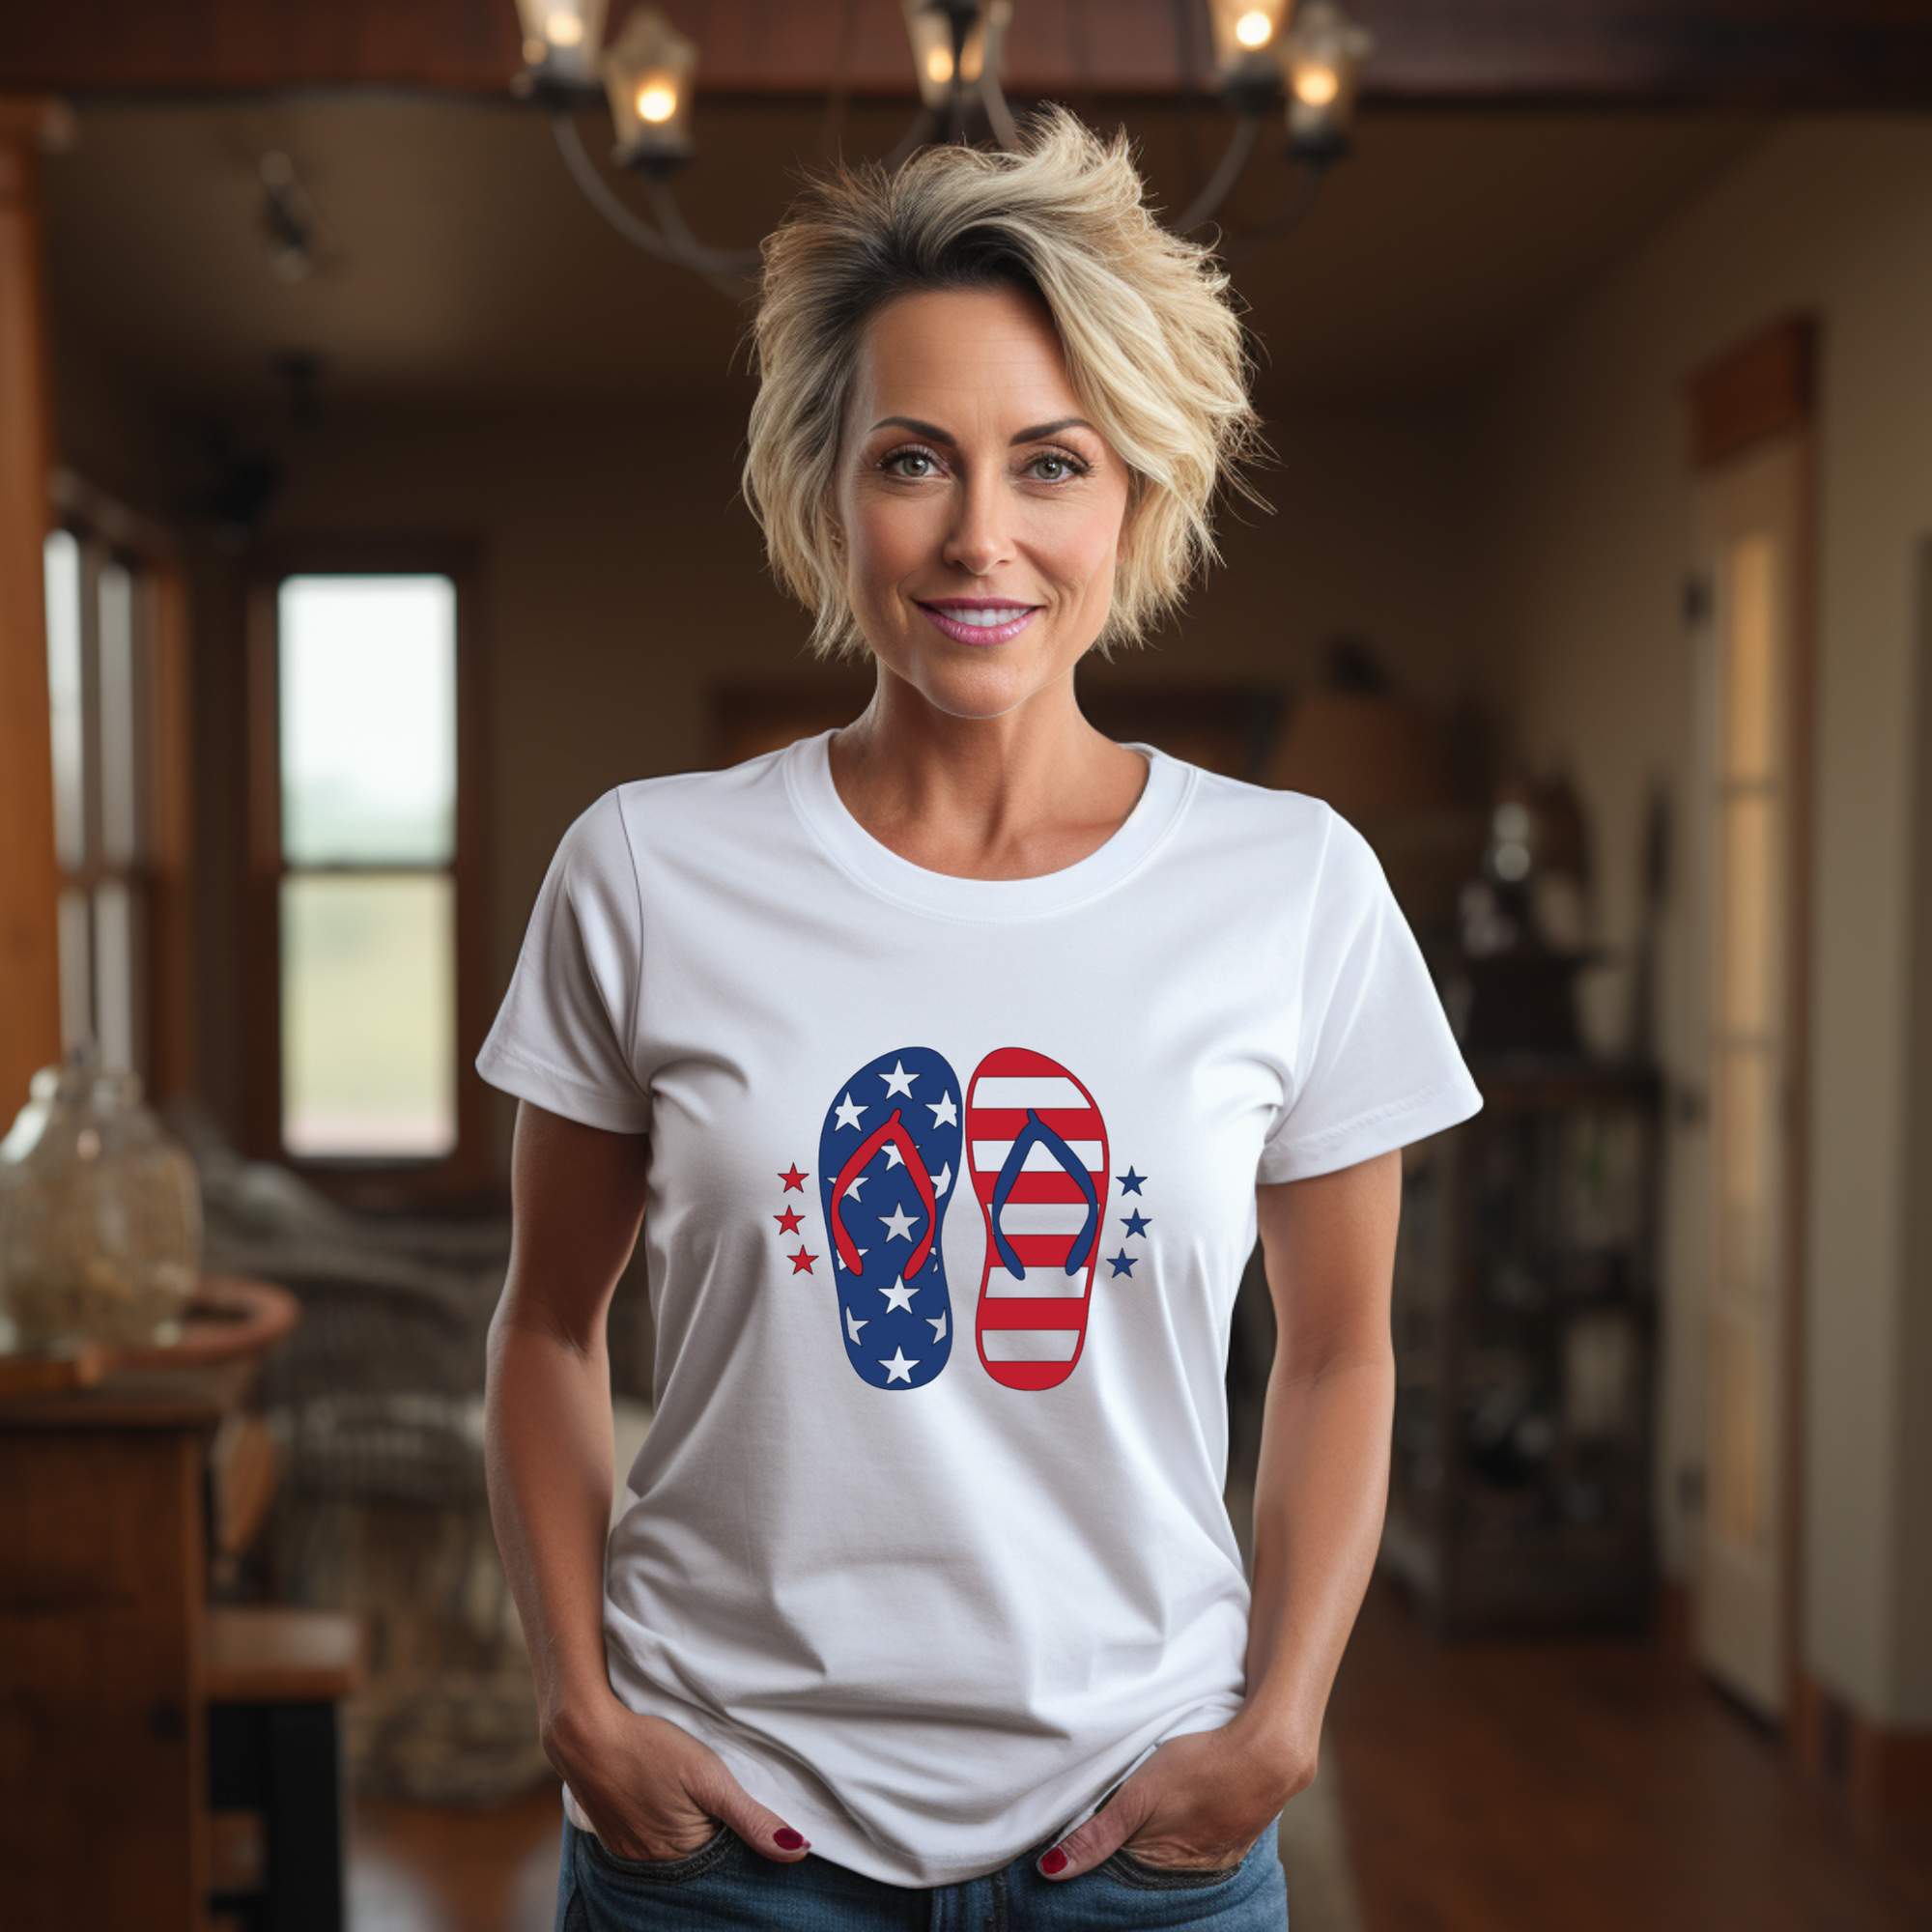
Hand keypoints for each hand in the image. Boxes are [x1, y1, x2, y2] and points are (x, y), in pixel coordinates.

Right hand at [546, 1696, 810, 1864]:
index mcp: (680, 1856)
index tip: (748, 1810)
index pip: (727, 1862)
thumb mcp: (709, 1778)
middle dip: (718, 1836)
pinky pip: (650, 1841)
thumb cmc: (650, 1748)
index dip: (743, 1837)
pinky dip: (665, 1825)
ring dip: (691, 1830)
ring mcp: (628, 1852)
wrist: (584, 1732)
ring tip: (693, 1795)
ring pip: (676, 1849)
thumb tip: (799, 1853)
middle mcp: (652, 1864)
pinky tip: (668, 1799)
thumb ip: (752, 1818)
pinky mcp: (614, 1836)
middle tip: (719, 1796)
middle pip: (701, 1857)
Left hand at [1038, 1722, 1311, 1879]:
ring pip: (1176, 1855)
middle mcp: (1192, 1869)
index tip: (1082, 1839)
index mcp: (1163, 1864)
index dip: (1099, 1855)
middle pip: (1147, 1866)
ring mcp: (1219, 1854)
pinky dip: (1190, 1833)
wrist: (1268, 1752)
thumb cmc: (1200, 1767)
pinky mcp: (1238, 1836)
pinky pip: (1205, 1844)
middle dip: (1128, 1853)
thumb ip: (1098, 1833)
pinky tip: (1185, 1816)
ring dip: (1160, 1841)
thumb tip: (1053, 1870)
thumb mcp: (1139, 1795)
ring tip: (1150, 1817)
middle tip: (1116, 1822)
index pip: (1118, 1872)